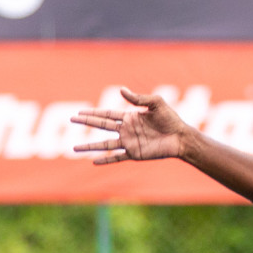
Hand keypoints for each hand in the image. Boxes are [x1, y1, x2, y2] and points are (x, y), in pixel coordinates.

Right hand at [71, 88, 186, 163]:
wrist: (181, 138)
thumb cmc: (171, 119)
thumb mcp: (156, 103)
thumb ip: (139, 98)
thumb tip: (121, 90)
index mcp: (130, 117)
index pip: (107, 114)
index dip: (93, 112)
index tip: (79, 112)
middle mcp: (127, 130)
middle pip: (102, 126)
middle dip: (87, 123)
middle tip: (71, 120)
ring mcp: (129, 143)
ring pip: (105, 144)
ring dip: (90, 146)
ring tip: (74, 149)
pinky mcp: (135, 154)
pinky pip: (117, 157)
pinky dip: (106, 160)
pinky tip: (94, 162)